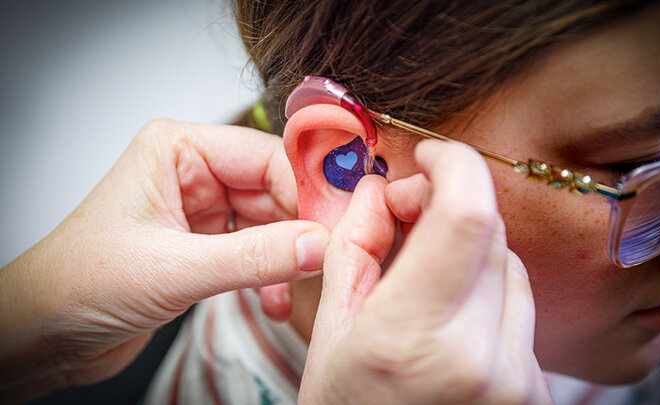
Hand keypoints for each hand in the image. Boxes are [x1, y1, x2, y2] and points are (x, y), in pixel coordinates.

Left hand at [0, 119, 328, 402]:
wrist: (45, 333)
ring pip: (270, 222)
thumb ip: (255, 257)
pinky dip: (270, 275)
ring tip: (297, 285)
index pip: (265, 156)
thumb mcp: (175, 269)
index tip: (338, 223)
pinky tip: (272, 300)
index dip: (307, 189)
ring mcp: (200, 209)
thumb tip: (319, 244)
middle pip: (274, 189)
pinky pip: (256, 250)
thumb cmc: (79, 283)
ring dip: (287, 257)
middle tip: (330, 259)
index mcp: (177, 149)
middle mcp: (191, 172)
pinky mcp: (205, 244)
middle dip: (301, 227)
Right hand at [299, 140, 550, 403]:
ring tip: (427, 284)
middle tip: (410, 216)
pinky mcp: (537, 390)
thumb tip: (384, 187)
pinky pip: (520, 308)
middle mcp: (479, 359)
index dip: (454, 164)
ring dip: (471, 253)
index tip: (430, 155)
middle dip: (451, 205)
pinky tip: (452, 320)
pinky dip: (488, 293)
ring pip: (510, 267)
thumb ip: (356, 246)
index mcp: (411, 339)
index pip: (466, 216)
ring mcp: (518, 379)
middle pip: (490, 231)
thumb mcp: (331, 331)